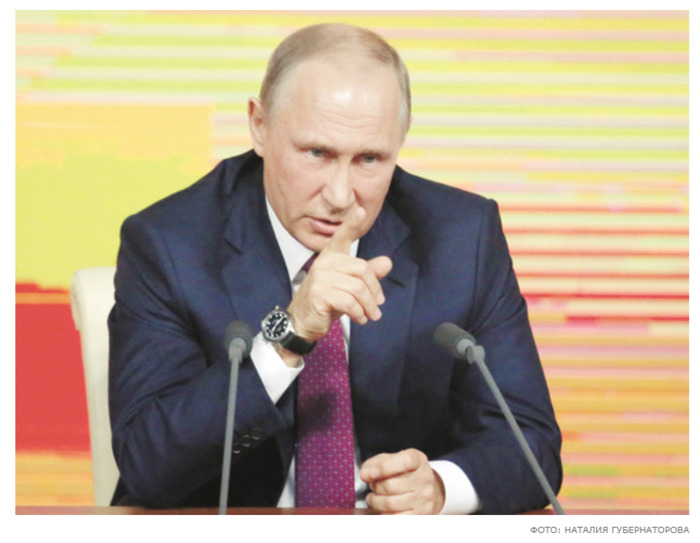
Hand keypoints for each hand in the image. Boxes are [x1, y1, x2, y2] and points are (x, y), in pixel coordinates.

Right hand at [287, 206, 391, 342]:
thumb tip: (387, 262)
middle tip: (377, 305)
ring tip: (371, 316)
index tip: (360, 210)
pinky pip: (349, 301)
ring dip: (368, 305)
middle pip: (362, 270)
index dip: (351, 223)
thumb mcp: (350, 287)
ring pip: (357, 288)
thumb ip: (368, 274)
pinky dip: (359, 313)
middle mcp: (324, 262)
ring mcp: (320, 277)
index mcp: (331, 256)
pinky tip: (360, 319)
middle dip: (374, 290)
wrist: (303, 321)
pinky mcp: (319, 293)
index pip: (342, 236)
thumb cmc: (327, 301)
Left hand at [360, 449, 445, 514]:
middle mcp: (424, 479)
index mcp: (418, 460)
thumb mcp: (392, 460)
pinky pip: (394, 518)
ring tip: (375, 497)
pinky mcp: (420, 515)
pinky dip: (384, 513)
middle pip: (390, 485)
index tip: (367, 474)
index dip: (383, 468)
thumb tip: (365, 474)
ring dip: (375, 501)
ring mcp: (424, 499)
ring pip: (390, 503)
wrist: (428, 490)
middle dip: (375, 486)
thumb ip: (376, 463)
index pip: (404, 462)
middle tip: (373, 486)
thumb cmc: (405, 473)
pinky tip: (385, 508)